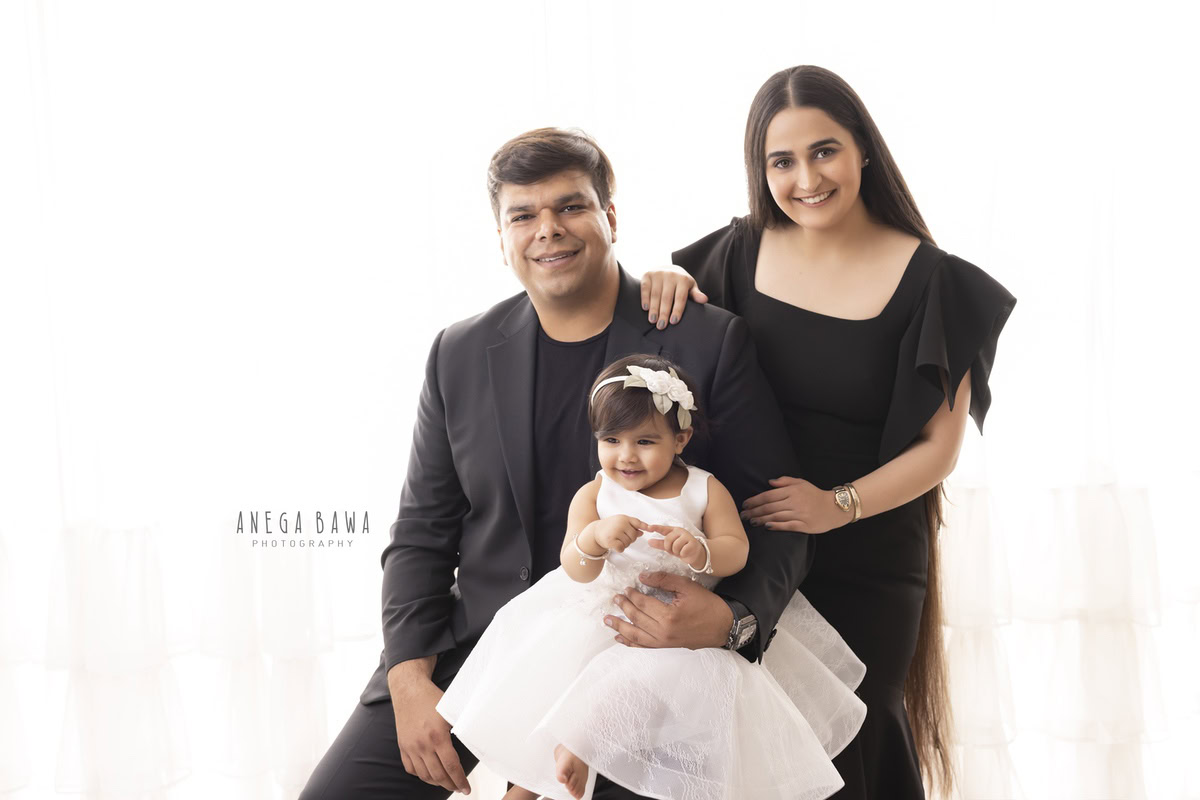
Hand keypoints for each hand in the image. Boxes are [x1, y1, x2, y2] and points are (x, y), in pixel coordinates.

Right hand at [387, 662, 470, 794]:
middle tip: (459, 788)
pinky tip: (430, 774)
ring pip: (424, 775)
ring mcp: (410, 747)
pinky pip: (411, 768)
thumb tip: (477, 737)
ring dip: (437, 782)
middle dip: (450, 785)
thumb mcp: (451, 711)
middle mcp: (422, 744)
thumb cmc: (432, 698)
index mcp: (437, 736)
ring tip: (446, 782)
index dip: (460, 780)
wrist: (409, 690)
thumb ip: (461, 726)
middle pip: (438, 775)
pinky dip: (421, 775)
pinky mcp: (403, 746)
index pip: (451, 766)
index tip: (466, 788)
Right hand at [591, 515, 646, 553]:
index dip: (645, 526)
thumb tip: (642, 532)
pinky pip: (622, 548)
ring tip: (616, 539)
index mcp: (624, 518)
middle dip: (629, 539)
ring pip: (628, 543)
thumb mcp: (621, 523)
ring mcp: (615, 531)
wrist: (595, 531)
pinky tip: (615, 545)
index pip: (637, 522)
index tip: (651, 529)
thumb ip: (632, 526)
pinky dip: (620, 549)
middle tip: (621, 537)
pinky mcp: (611, 540)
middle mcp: (620, 524)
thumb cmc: (610, 527)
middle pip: (634, 536)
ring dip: (624, 544)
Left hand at [603, 571, 732, 648]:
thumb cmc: (707, 605)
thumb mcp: (686, 586)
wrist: (723, 626)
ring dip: (620, 627)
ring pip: (636, 635)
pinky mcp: (667, 647)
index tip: (625, 589)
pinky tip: (620, 638)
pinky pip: (644, 646)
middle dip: (623, 608)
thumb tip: (643, 577)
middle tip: (615, 599)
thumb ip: (663, 580)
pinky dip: (631, 643)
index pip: (643, 604)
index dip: (632, 596)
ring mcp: (664, 642)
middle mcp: (664, 632)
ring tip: (608, 620)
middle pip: (637, 619)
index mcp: (669, 616)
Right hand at [640, 267, 708, 328]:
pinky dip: (645, 298)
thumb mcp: (690, 288)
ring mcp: (658, 274)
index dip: (677, 310)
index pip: (680, 297)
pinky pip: (645, 288)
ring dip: (654, 308)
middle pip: (667, 297)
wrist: (668, 268)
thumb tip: (704, 300)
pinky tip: (646, 309)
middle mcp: (670, 275)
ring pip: (655, 294)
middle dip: (664, 313)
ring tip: (652, 320)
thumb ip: (696, 295)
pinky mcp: (647, 275)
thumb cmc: (681, 283)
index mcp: (683, 279)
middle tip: (661, 326)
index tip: (674, 322)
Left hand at [645, 524, 706, 569]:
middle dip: (669, 548)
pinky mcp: (692, 543)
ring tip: (680, 551)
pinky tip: (686, 552)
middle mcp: (680, 531)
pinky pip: (682, 551)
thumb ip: (659, 543)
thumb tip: (649, 541)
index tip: (648, 527)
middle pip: (668, 540)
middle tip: (674, 550)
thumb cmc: (681, 548)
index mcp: (674, 530)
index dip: (656, 527)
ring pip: (675, 546)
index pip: (663, 528)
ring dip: (676, 552)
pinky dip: (682, 554)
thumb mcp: (669, 546)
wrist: (695, 553)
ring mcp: (687, 536)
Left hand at [740, 476, 847, 533]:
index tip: (745, 504)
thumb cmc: (815, 495)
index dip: (755, 500)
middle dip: (754, 511)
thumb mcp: (801, 483)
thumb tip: (769, 482)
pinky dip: (776, 526)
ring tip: (751, 522)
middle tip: (743, 516)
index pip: (768, 495)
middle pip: (769, 507)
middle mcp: (794, 502)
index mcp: (792, 491)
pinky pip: (787, 526)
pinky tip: (766, 527)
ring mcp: (799, 514)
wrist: (834, 508)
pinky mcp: (804, 525)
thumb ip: (785, 481)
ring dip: (761, 520)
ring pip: (775, 517)